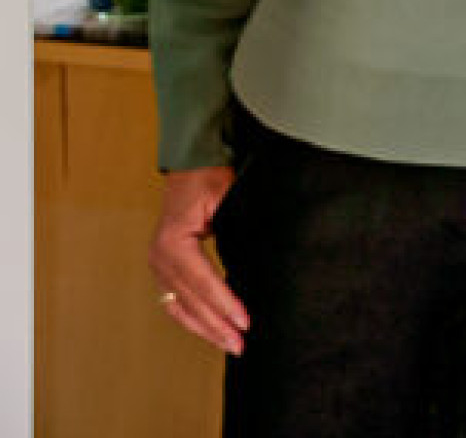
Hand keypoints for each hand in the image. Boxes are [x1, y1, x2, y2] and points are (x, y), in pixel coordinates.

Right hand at [149, 166, 249, 354]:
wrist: (192, 166)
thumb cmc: (208, 178)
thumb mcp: (227, 199)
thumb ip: (237, 229)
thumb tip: (259, 261)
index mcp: (173, 242)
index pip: (202, 281)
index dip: (224, 304)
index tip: (244, 321)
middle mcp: (160, 257)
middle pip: (190, 301)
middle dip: (216, 325)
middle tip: (239, 344)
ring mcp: (159, 265)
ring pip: (181, 307)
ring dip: (205, 328)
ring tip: (229, 344)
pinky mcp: (166, 268)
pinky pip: (177, 301)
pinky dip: (193, 319)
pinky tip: (210, 330)